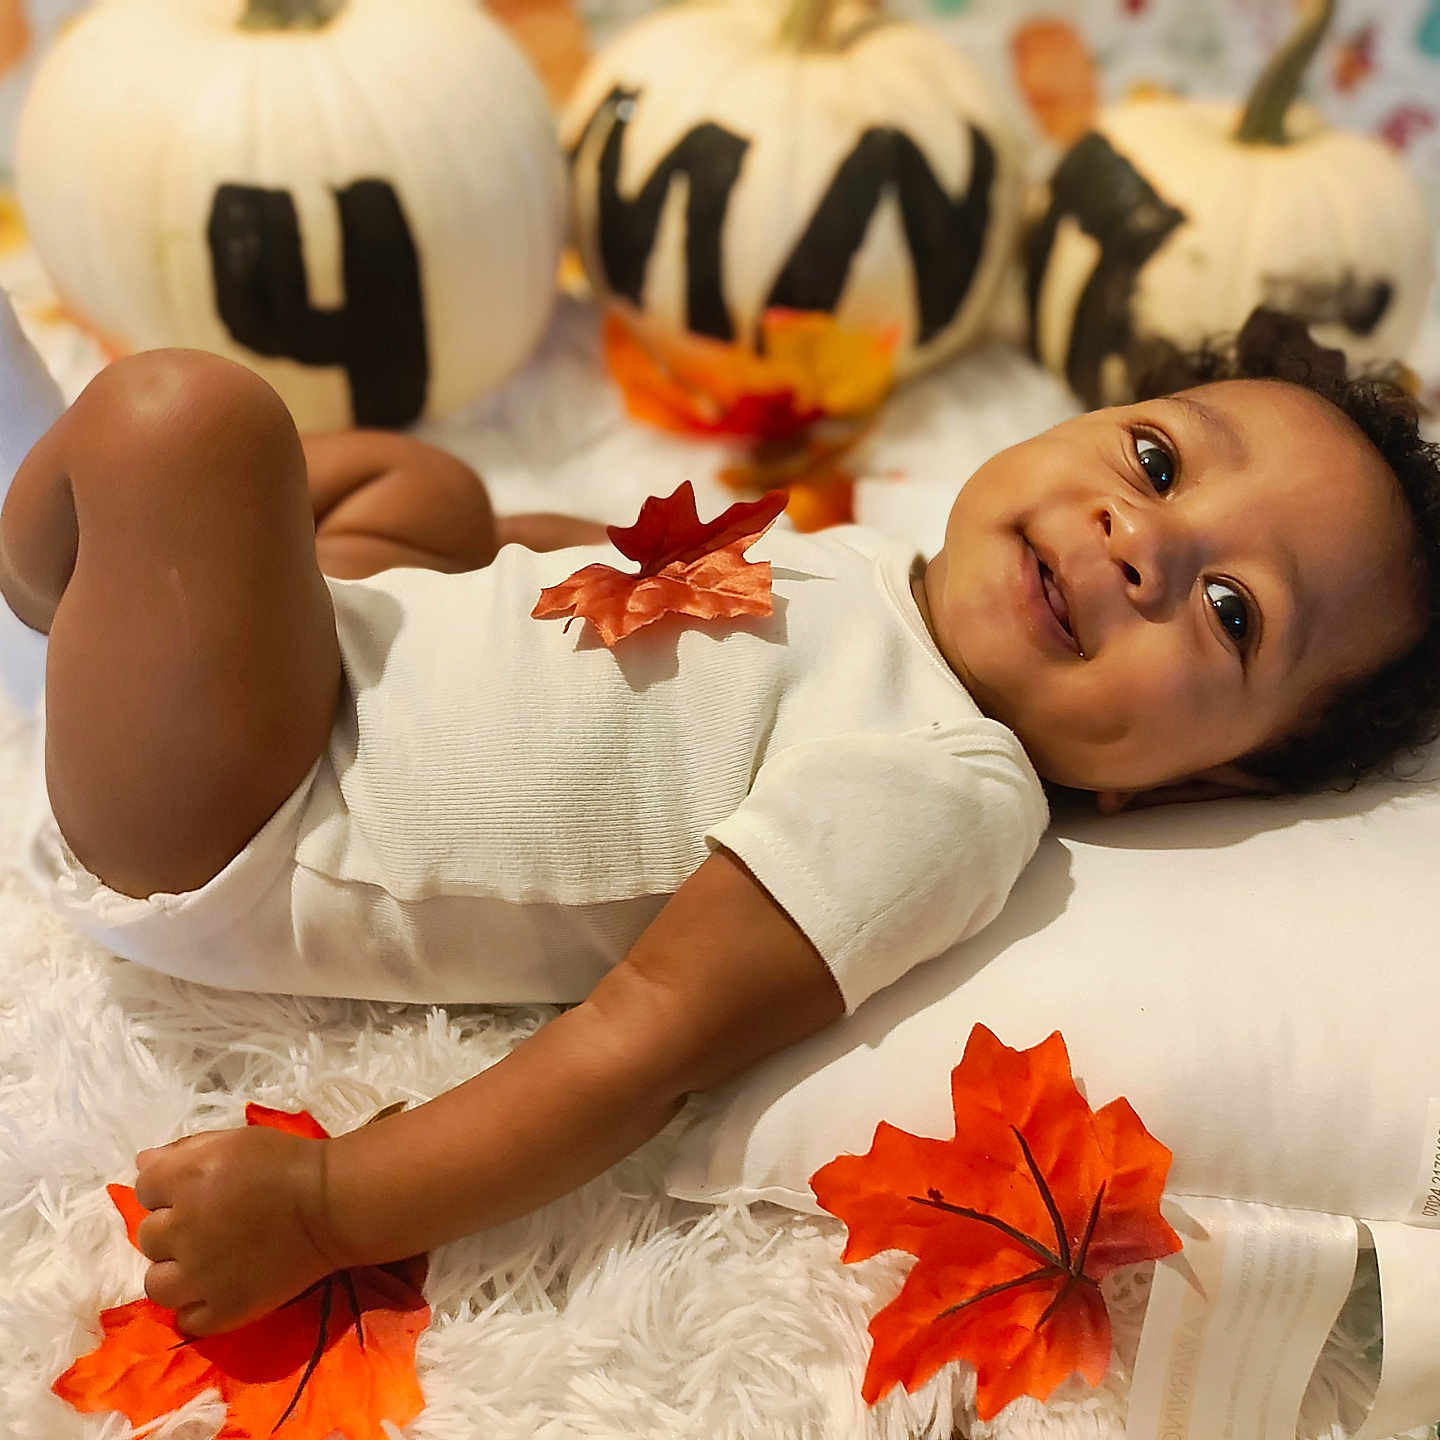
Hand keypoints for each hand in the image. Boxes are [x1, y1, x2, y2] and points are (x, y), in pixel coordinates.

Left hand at [133, 1125, 340, 1336]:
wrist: (333, 1204)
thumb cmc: (286, 1163)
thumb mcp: (234, 1141)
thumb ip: (184, 1150)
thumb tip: (142, 1162)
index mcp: (186, 1179)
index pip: (144, 1187)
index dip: (168, 1187)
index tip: (196, 1188)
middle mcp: (183, 1228)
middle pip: (149, 1236)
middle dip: (174, 1227)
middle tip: (209, 1222)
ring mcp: (200, 1275)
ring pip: (157, 1283)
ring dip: (176, 1271)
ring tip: (206, 1262)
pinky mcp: (223, 1309)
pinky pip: (186, 1318)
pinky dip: (197, 1305)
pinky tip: (217, 1288)